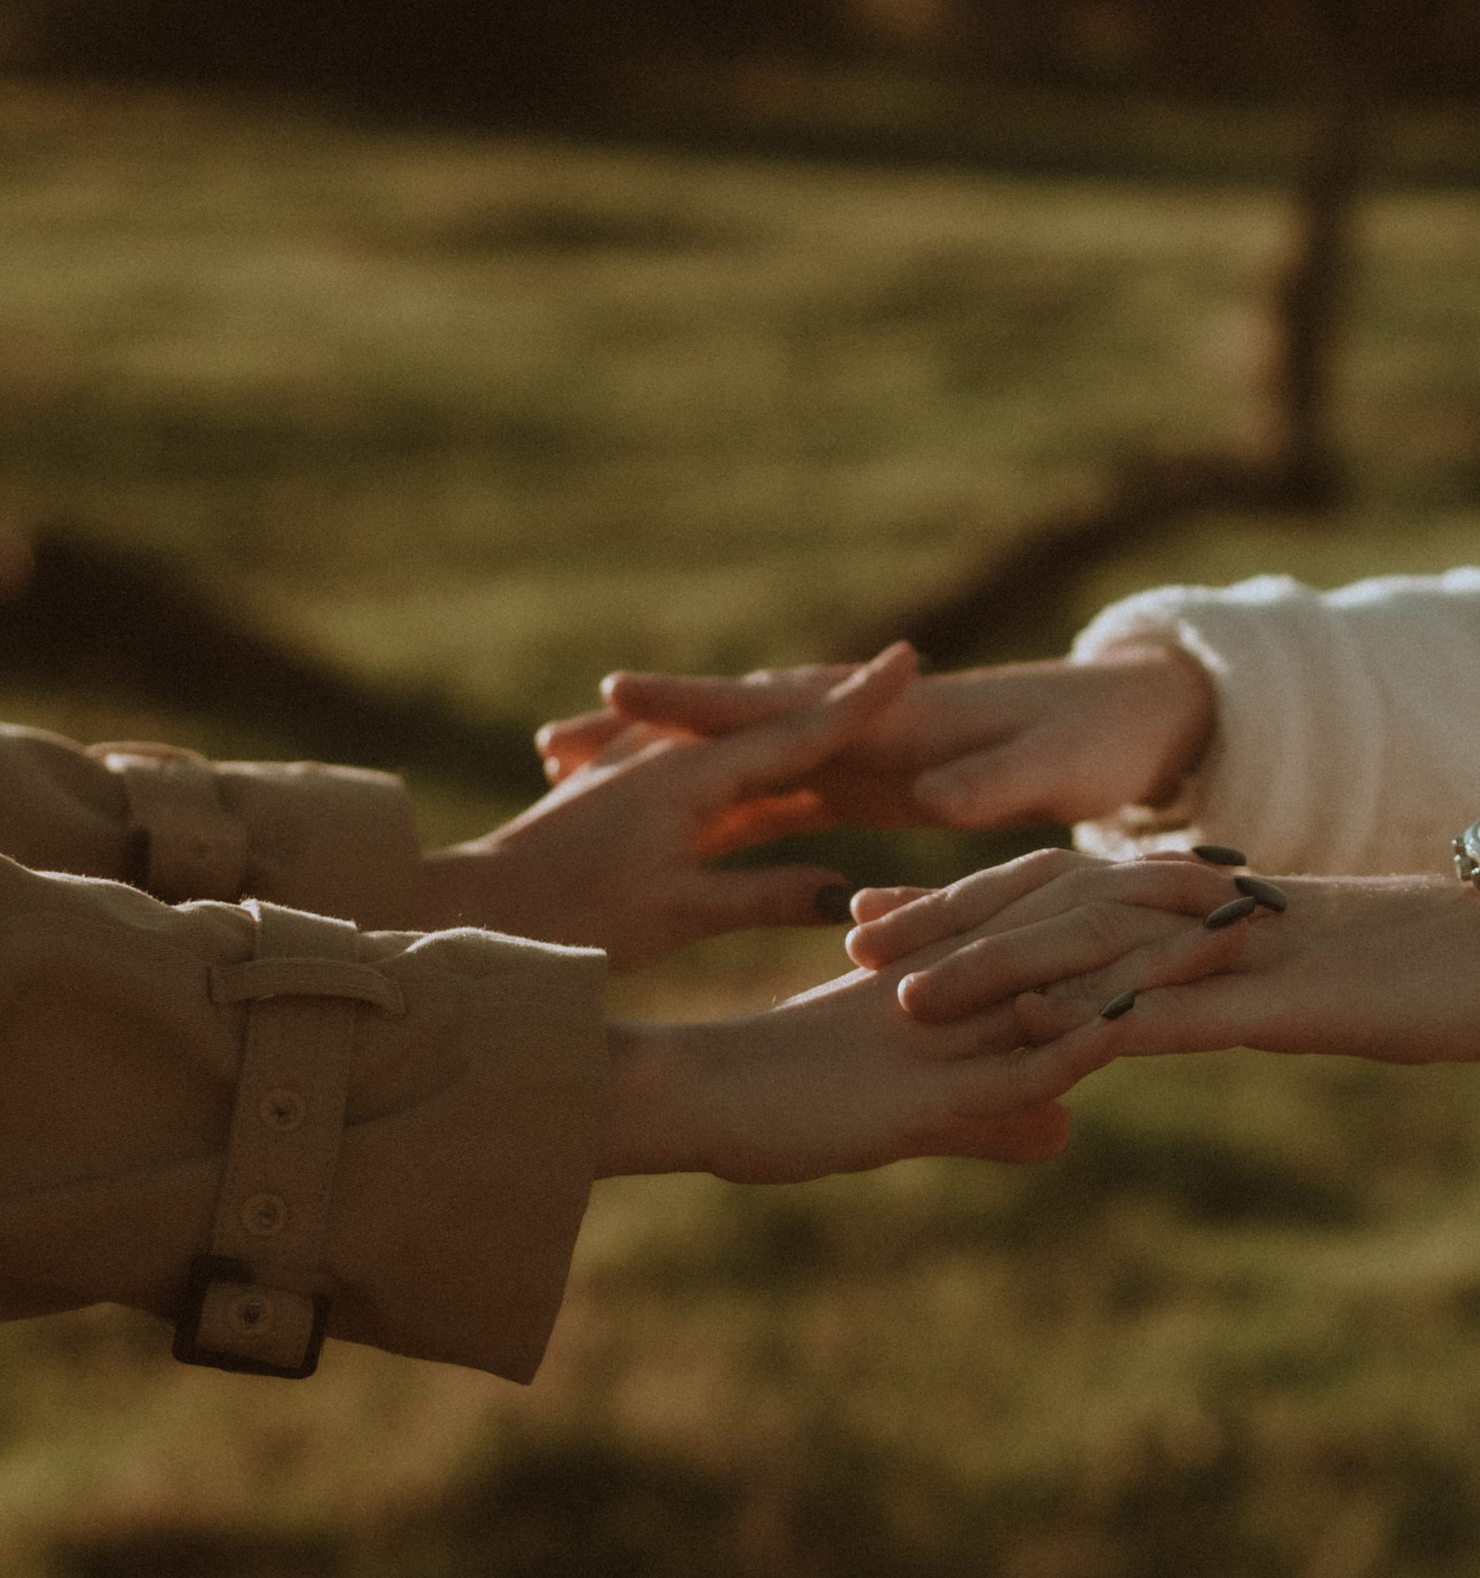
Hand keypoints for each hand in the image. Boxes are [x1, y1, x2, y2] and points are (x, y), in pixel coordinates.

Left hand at [418, 649, 919, 970]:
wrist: (470, 911)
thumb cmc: (574, 918)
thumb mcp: (680, 915)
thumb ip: (768, 898)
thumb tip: (847, 893)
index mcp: (696, 778)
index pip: (804, 732)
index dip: (862, 700)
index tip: (912, 659)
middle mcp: (667, 756)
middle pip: (769, 724)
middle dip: (832, 704)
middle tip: (894, 676)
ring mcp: (633, 766)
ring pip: (723, 737)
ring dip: (776, 725)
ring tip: (825, 707)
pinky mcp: (605, 789)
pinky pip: (682, 758)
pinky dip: (719, 752)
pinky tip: (712, 754)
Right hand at [537, 642, 1214, 834]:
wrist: (1132, 723)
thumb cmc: (1100, 742)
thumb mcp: (1052, 771)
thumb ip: (995, 787)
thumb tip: (937, 802)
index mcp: (899, 726)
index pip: (779, 707)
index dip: (697, 699)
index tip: (618, 689)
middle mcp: (866, 732)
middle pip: (736, 725)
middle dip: (645, 730)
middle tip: (551, 742)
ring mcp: (862, 756)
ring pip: (741, 757)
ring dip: (662, 764)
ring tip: (566, 777)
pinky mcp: (872, 784)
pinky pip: (773, 792)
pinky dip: (713, 804)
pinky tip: (664, 834)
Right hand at [593, 850, 1237, 1175]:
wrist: (684, 1097)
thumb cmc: (782, 1102)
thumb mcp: (907, 1117)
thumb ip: (988, 1121)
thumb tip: (1060, 1139)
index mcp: (950, 974)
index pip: (1060, 923)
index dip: (1139, 899)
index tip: (1216, 876)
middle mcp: (953, 985)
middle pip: (1079, 930)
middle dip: (1169, 904)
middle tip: (1257, 876)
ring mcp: (937, 1031)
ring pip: (1061, 986)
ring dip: (1151, 959)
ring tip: (1236, 931)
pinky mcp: (915, 1092)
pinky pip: (1010, 1068)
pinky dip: (1075, 1043)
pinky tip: (1138, 1024)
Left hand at [865, 859, 1479, 1067]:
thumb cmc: (1406, 974)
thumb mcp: (1283, 984)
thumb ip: (1205, 991)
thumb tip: (1132, 1016)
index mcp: (1197, 902)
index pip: (1053, 889)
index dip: (957, 902)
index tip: (865, 915)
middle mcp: (1205, 912)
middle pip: (1050, 906)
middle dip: (943, 923)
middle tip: (844, 937)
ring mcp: (1243, 951)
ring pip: (1097, 951)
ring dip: (995, 973)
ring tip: (904, 998)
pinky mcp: (1287, 997)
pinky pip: (1183, 1008)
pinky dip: (1106, 1020)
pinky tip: (1041, 1040)